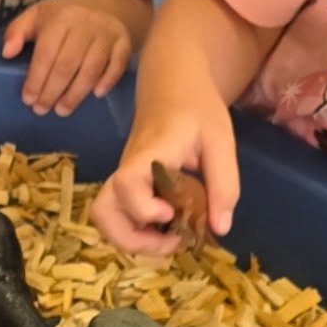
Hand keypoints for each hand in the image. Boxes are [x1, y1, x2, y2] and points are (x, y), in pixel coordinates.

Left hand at [3, 0, 133, 115]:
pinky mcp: (124, 42)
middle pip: (67, 65)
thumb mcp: (35, 15)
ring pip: (91, 69)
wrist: (101, 2)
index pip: (46, 54)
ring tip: (62, 110)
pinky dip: (108, 80)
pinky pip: (118, 64)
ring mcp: (108, 33)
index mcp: (61, 18)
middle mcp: (86, 24)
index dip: (36, 80)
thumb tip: (7, 53)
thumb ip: (16, 31)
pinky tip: (96, 95)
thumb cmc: (61, 15)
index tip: (28, 99)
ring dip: (76, 94)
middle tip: (42, 109)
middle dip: (52, 91)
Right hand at [92, 91, 239, 254]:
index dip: (143, 208)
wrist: (172, 84)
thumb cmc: (197, 109)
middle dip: (132, 240)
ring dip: (131, 240)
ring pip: (105, 217)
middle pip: (102, 211)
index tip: (171, 214)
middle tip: (170, 242)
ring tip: (167, 241)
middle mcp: (127, 169)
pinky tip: (166, 229)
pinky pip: (119, 213)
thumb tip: (220, 229)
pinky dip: (137, 231)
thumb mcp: (221, 142)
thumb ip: (223, 184)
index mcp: (149, 154)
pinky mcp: (128, 184)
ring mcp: (124, 177)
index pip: (126, 184)